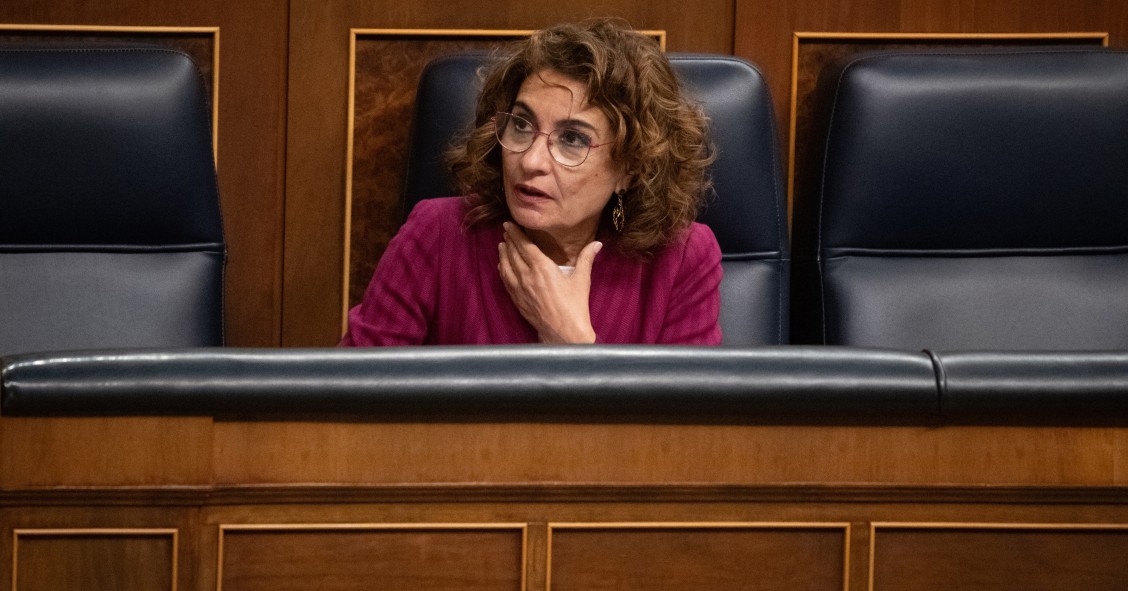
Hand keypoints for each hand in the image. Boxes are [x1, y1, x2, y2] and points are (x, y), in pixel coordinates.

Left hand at [497, 223, 601, 343]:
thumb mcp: (582, 280)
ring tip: (502, 245)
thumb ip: (587, 258)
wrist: (563, 332)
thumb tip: (597, 243)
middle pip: (513, 253)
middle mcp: (527, 276)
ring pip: (506, 266)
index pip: (524, 245)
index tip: (508, 224)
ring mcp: (520, 289)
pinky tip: (501, 266)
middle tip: (505, 230)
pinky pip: (505, 280)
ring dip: (503, 253)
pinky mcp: (517, 300)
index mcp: (542, 268)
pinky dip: (502, 270)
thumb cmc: (575, 306)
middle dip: (509, 240)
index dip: (515, 233)